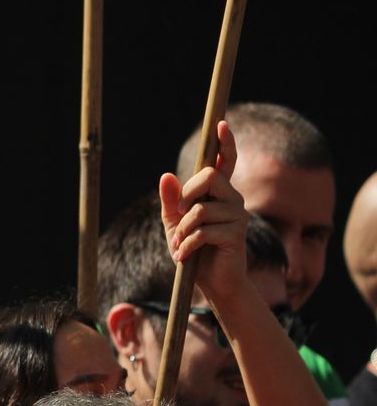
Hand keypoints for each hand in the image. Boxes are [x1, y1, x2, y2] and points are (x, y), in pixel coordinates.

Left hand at [158, 120, 250, 305]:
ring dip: (182, 230)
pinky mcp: (236, 235)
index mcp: (218, 193)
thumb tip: (166, 175)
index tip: (222, 123)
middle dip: (186, 196)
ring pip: (201, 210)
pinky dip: (187, 244)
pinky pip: (203, 231)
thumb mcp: (175, 223)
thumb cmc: (192, 248)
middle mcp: (232, 198)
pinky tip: (185, 255)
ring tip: (180, 245)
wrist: (211, 282)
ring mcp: (237, 216)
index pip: (224, 162)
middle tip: (178, 217)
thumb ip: (170, 201)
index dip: (224, 143)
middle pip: (209, 176)